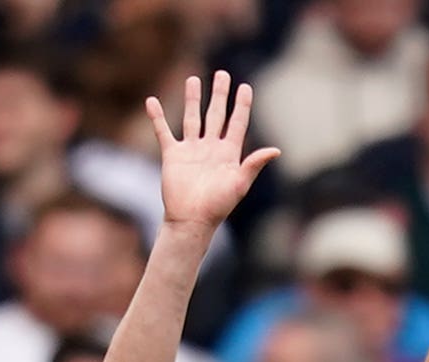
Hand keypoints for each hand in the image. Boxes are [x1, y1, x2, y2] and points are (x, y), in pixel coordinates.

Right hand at [145, 72, 278, 230]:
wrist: (191, 221)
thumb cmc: (217, 206)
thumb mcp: (239, 184)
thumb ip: (254, 164)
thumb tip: (276, 150)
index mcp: (229, 154)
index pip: (237, 123)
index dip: (241, 105)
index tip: (244, 87)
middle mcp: (211, 148)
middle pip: (216, 115)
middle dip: (219, 95)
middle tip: (222, 74)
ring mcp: (191, 150)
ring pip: (192, 118)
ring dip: (193, 99)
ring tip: (194, 79)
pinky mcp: (173, 155)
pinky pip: (163, 131)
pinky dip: (157, 117)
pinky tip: (152, 101)